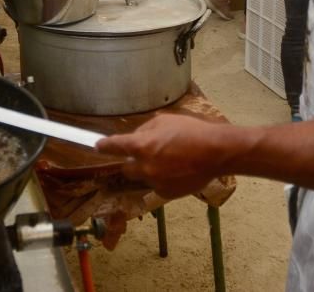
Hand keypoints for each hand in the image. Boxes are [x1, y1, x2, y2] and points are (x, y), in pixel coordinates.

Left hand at [95, 114, 227, 198]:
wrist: (215, 153)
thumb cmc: (192, 132)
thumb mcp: (165, 121)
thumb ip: (146, 130)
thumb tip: (137, 137)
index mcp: (142, 146)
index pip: (115, 146)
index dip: (104, 146)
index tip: (98, 146)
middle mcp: (145, 167)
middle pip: (127, 168)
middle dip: (133, 161)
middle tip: (148, 154)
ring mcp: (155, 182)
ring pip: (144, 178)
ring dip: (150, 170)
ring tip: (171, 162)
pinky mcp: (167, 194)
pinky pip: (157, 186)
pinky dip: (163, 180)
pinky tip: (178, 171)